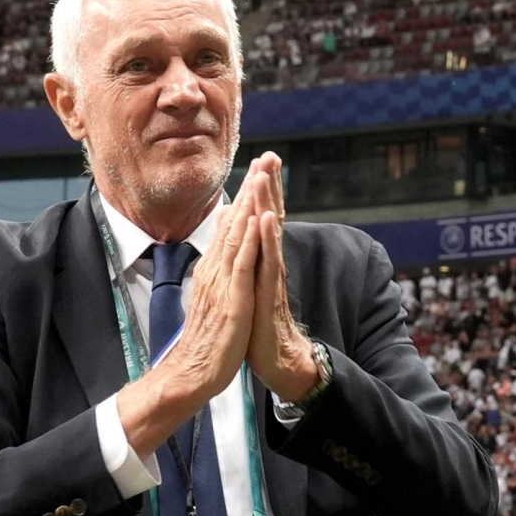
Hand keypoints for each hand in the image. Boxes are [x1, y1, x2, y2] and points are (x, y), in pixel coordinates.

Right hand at [116, 164, 260, 456]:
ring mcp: (224, 282)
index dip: (246, 197)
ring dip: (253, 203)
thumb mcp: (214, 301)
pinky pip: (243, 265)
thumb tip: (220, 260)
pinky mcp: (233, 299)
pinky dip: (252, 240)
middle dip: (252, 188)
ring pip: (240, 235)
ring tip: (264, 175)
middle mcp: (217, 270)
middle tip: (266, 157)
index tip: (259, 170)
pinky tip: (260, 220)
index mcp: (214, 270)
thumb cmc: (208, 341)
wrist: (194, 372)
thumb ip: (217, 276)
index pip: (231, 226)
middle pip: (236, 221)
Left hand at [237, 153, 319, 401]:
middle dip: (270, 186)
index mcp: (262, 261)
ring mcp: (270, 277)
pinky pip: (269, 261)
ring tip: (266, 176)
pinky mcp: (267, 293)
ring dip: (269, 202)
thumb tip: (240, 236)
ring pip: (269, 234)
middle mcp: (269, 264)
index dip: (263, 191)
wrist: (275, 359)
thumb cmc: (258, 325)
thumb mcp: (248, 286)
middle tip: (270, 156)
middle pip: (270, 217)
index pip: (263, 219)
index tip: (263, 161)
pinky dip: (268, 239)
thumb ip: (248, 259)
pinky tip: (268, 218)